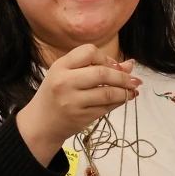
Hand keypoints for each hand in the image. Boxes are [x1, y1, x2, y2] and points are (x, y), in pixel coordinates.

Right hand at [15, 44, 139, 164]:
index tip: (114, 65)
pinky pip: (106, 107)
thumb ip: (96, 67)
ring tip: (133, 90)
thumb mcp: (69, 75)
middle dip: (123, 76)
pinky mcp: (81, 117)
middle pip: (102, 73)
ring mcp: (73, 101)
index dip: (106, 58)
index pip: (89, 52)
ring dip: (125, 91)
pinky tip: (124, 99)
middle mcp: (65, 82)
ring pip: (108, 92)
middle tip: (134, 80)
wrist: (40, 123)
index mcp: (60, 66)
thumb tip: (130, 64)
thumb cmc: (56, 94)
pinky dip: (119, 102)